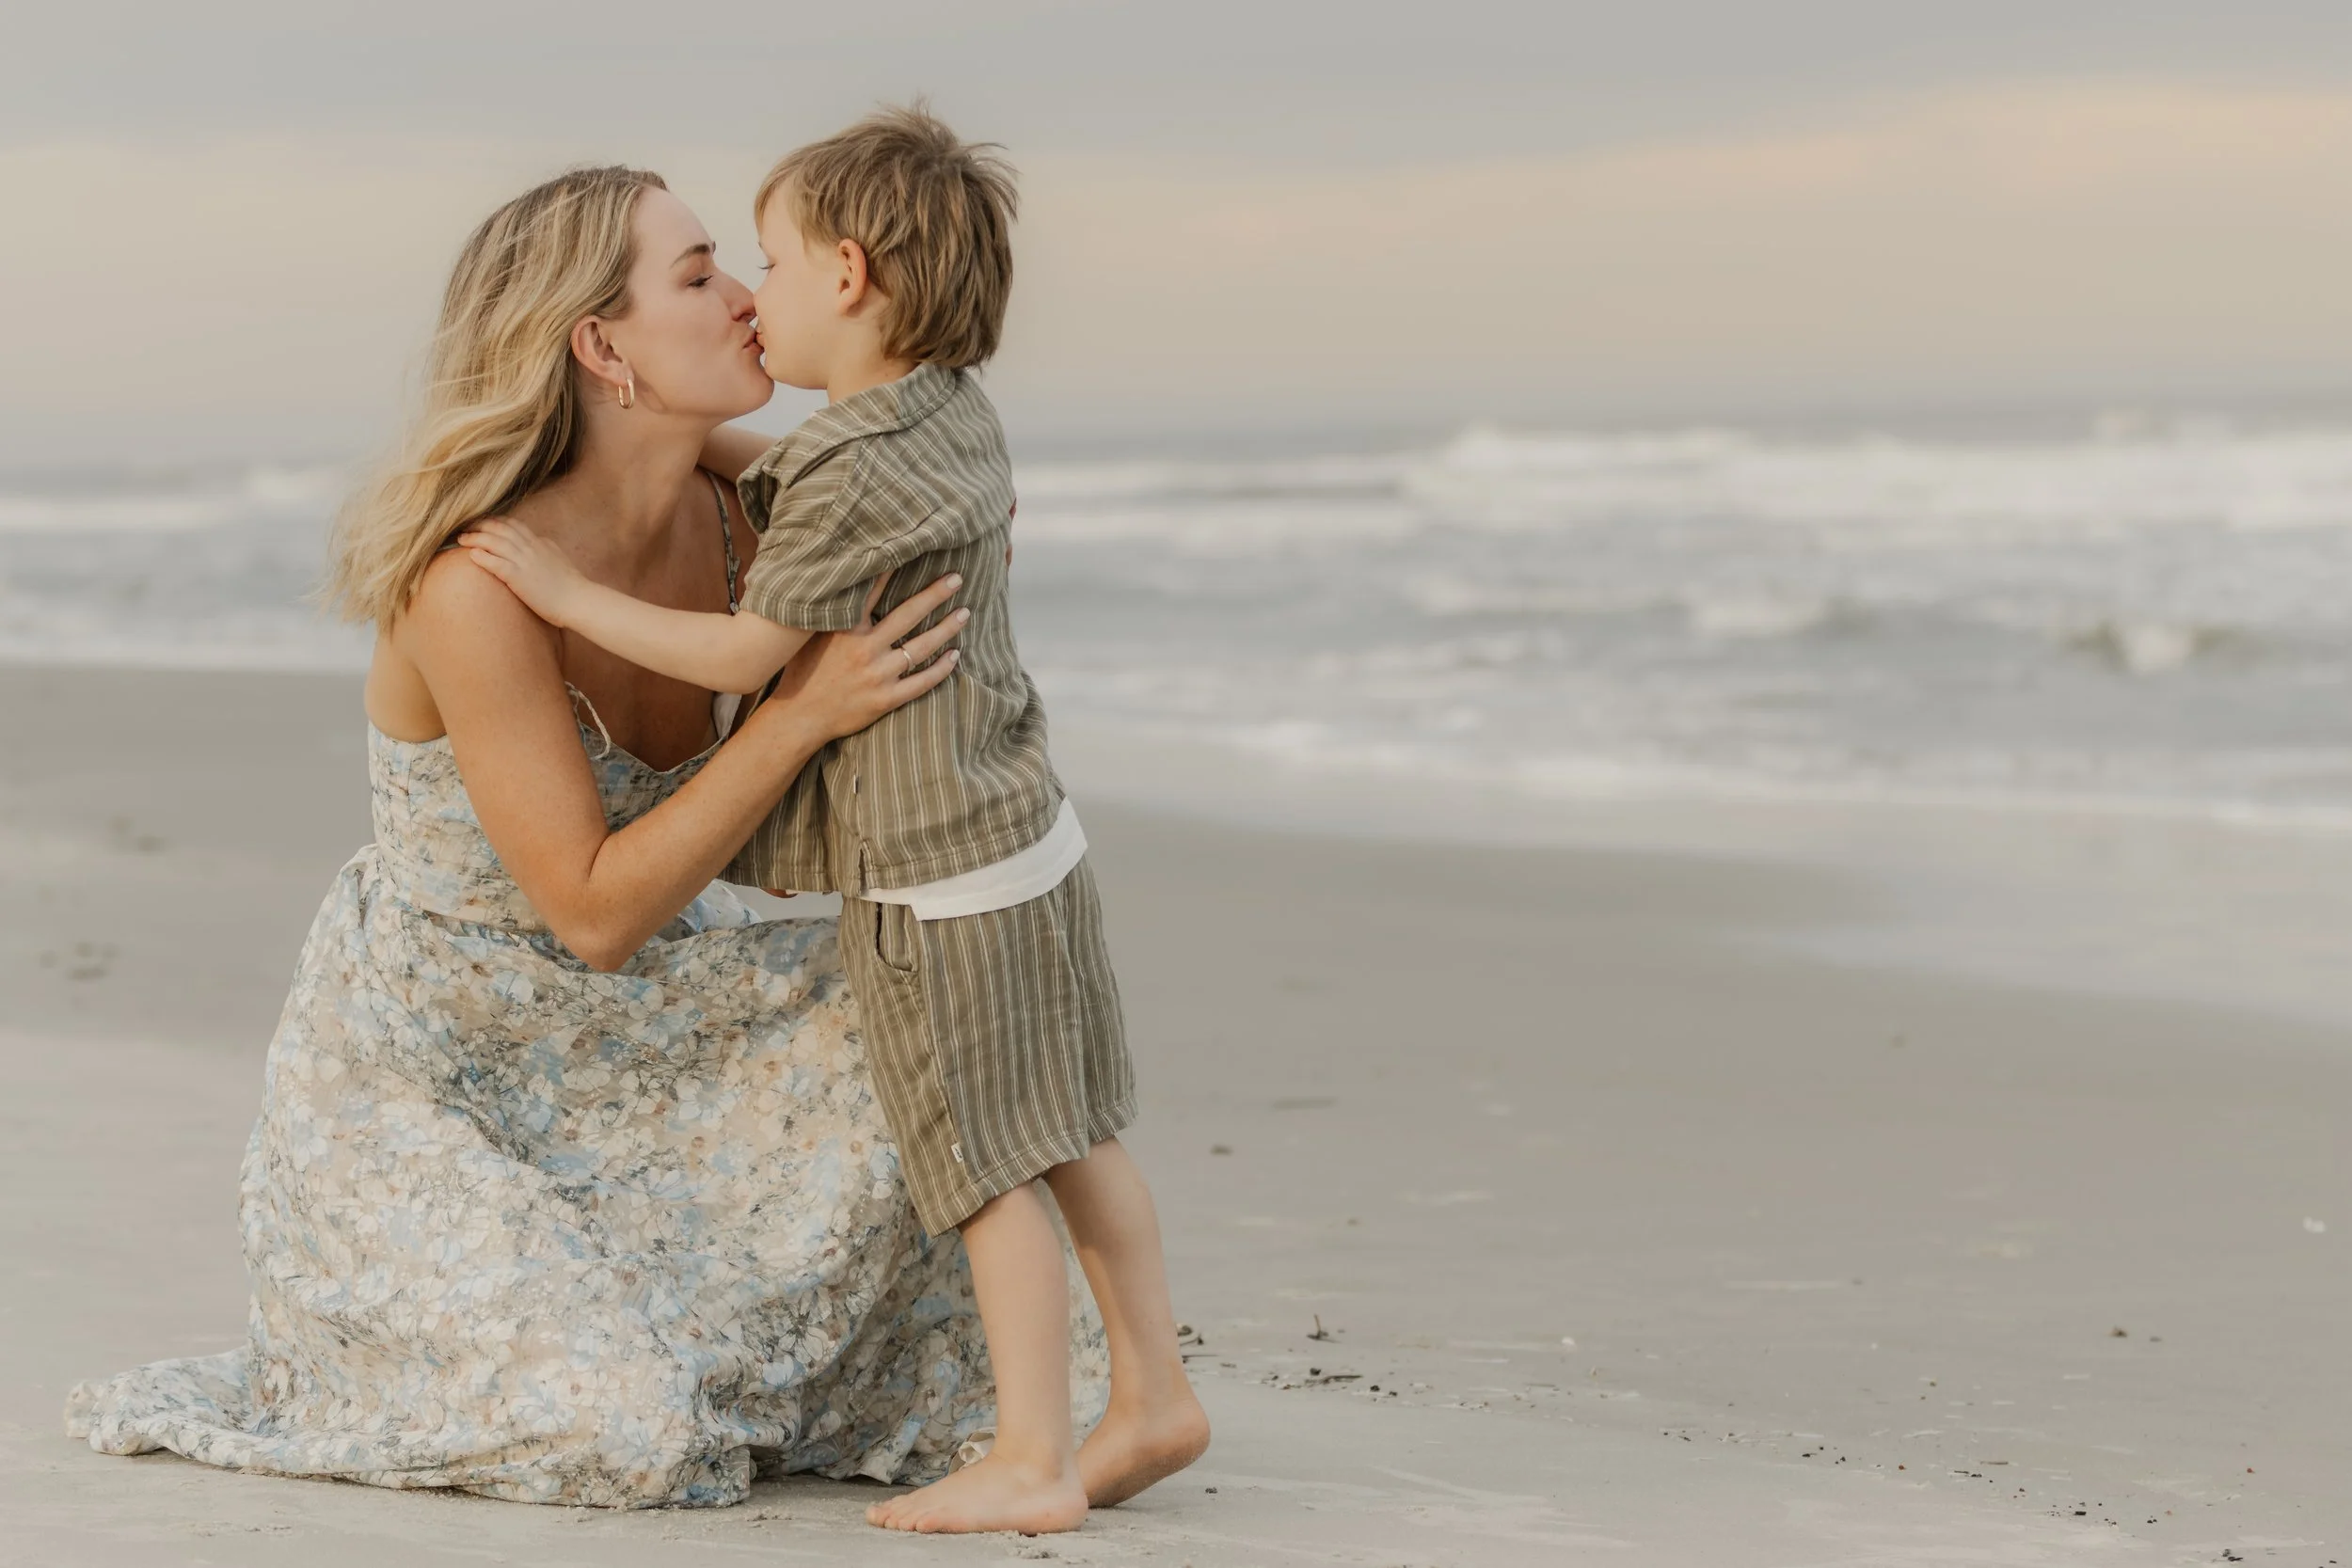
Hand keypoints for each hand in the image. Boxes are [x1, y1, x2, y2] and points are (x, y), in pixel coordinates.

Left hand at [457, 519, 591, 627]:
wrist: (578, 600)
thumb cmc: (571, 586)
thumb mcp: (558, 559)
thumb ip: (545, 550)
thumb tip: (538, 544)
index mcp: (540, 543)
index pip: (513, 525)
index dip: (495, 522)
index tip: (482, 523)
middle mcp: (531, 547)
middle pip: (500, 528)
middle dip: (480, 525)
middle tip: (465, 526)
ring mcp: (524, 561)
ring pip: (494, 542)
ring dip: (475, 538)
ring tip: (461, 539)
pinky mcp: (518, 577)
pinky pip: (496, 563)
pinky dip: (482, 556)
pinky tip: (471, 555)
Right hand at [763, 573, 969, 741]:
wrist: (798, 717)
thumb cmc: (802, 674)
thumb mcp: (809, 637)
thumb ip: (831, 615)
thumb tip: (844, 588)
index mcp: (846, 630)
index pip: (874, 592)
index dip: (895, 571)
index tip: (916, 552)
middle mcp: (865, 649)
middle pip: (908, 615)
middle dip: (935, 595)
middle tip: (956, 579)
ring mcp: (878, 675)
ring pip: (921, 648)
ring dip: (946, 629)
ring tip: (964, 614)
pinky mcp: (885, 699)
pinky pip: (922, 682)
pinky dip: (941, 669)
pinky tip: (955, 656)